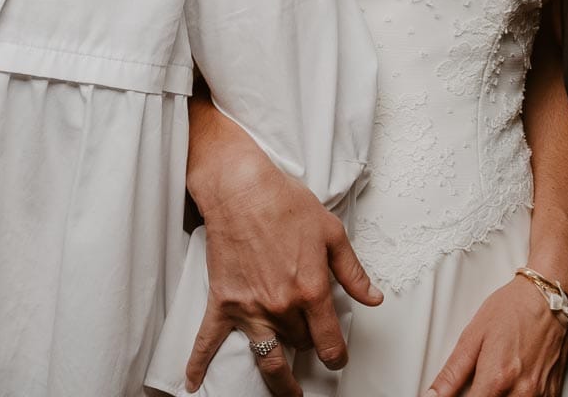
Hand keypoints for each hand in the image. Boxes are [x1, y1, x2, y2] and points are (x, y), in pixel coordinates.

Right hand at [184, 131, 381, 394]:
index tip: (338, 359)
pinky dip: (199, 363)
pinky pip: (207, 340)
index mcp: (311, 290)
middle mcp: (281, 306)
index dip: (337, 355)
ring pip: (266, 359)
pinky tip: (194, 382)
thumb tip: (373, 298)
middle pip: (299, 344)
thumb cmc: (286, 204)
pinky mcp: (223, 301)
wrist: (242, 190)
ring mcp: (250, 308)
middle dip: (308, 346)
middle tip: (311, 346)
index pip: (328, 340)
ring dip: (277, 381)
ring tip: (286, 393)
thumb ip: (353, 272)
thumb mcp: (332, 234)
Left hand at [424, 276, 567, 396]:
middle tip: (478, 384)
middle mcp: (521, 391)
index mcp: (496, 378)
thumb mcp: (473, 336)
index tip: (457, 396)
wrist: (548, 297)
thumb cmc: (513, 309)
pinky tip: (512, 384)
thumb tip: (433, 395)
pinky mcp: (552, 393)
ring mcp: (539, 394)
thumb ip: (452, 372)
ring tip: (496, 382)